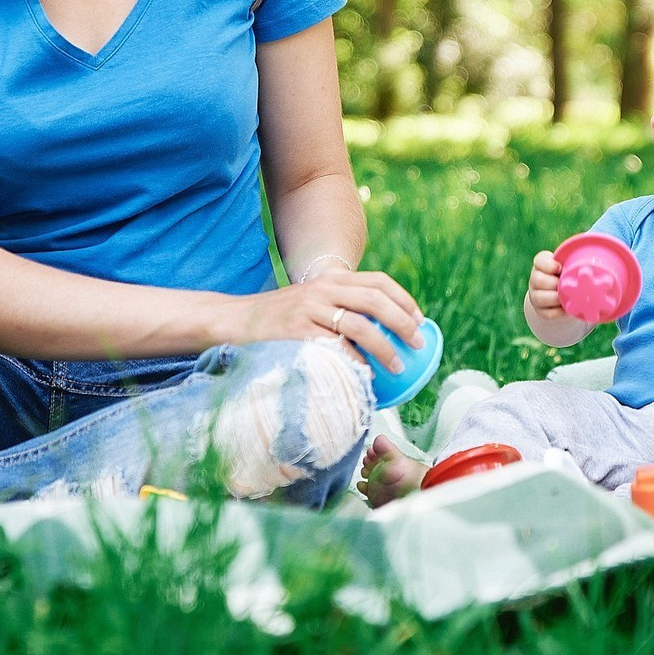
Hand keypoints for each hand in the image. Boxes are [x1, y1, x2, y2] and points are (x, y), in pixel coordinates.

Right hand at [228, 270, 423, 373]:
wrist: (233, 319)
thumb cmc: (277, 319)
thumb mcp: (309, 301)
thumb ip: (337, 307)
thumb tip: (377, 332)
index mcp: (331, 279)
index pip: (378, 281)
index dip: (404, 299)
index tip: (421, 320)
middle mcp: (323, 288)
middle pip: (375, 300)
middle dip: (402, 322)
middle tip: (417, 344)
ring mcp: (309, 308)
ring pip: (359, 324)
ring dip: (384, 347)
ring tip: (397, 366)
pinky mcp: (296, 330)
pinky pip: (334, 347)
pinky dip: (354, 361)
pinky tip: (364, 375)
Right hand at [525, 250, 570, 324]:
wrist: (562, 296)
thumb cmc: (569, 276)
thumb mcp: (570, 266)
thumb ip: (577, 262)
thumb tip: (603, 256)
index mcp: (542, 265)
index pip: (539, 260)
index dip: (549, 265)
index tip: (560, 268)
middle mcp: (535, 279)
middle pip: (538, 280)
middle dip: (554, 283)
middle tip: (566, 284)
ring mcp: (536, 296)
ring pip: (540, 298)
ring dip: (556, 298)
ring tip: (568, 297)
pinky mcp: (541, 311)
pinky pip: (548, 313)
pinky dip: (560, 312)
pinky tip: (569, 307)